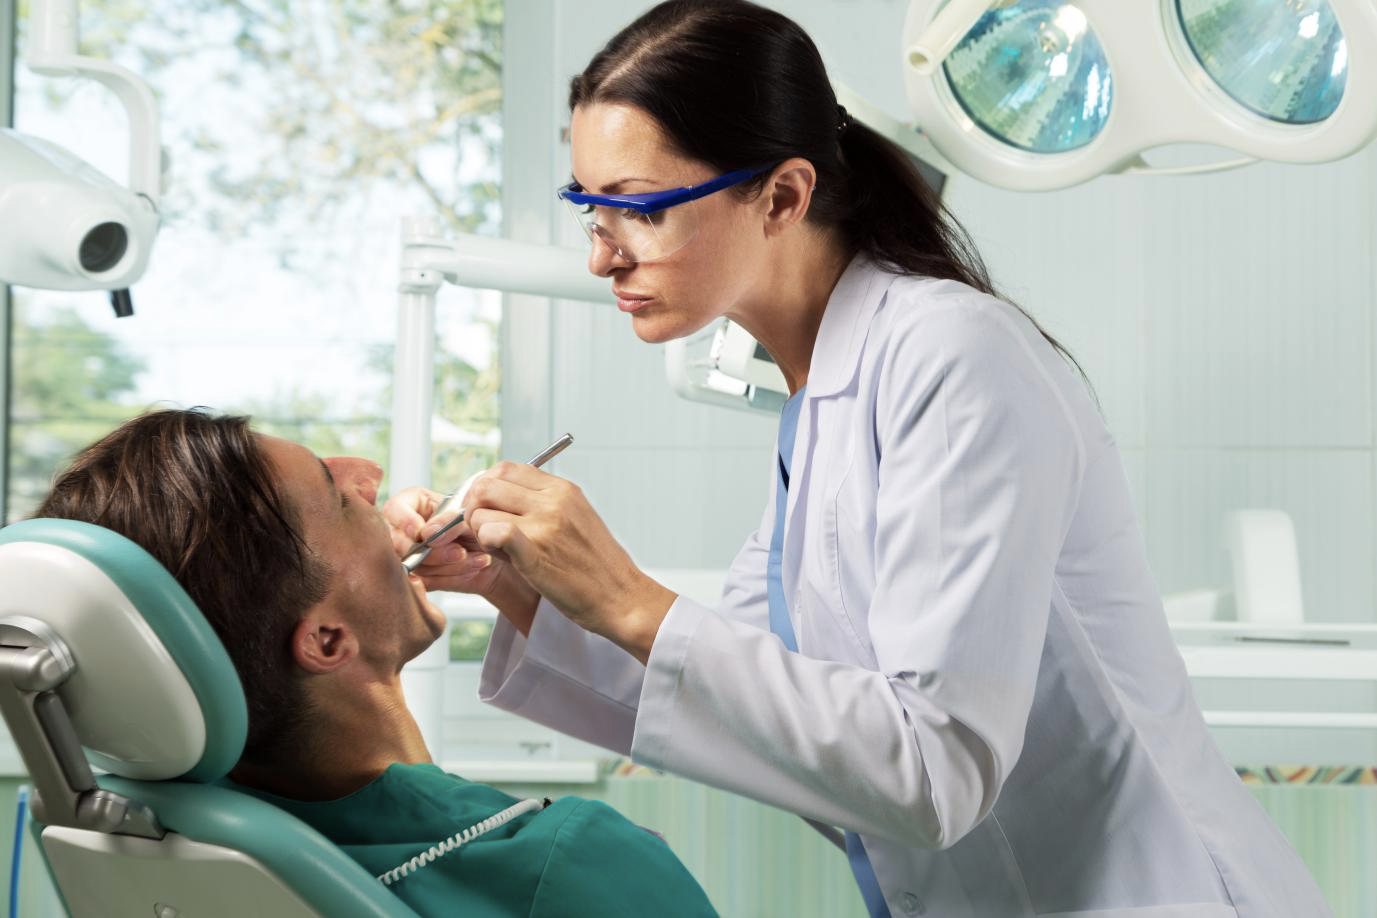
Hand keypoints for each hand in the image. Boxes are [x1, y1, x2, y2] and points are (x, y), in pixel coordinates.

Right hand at [383, 485, 538, 631]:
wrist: (499, 553)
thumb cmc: (482, 525)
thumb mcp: (469, 517)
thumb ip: (446, 521)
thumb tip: (424, 534)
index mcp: (413, 505)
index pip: (394, 509)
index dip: (404, 520)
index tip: (421, 531)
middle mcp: (406, 530)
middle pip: (399, 542)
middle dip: (433, 551)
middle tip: (460, 552)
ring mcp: (410, 555)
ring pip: (414, 565)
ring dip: (448, 565)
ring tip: (477, 559)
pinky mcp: (419, 577)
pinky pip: (425, 583)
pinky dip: (451, 578)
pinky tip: (472, 570)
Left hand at [460, 462, 675, 662]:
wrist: (620, 597)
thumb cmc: (596, 565)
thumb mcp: (574, 518)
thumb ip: (539, 504)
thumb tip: (496, 500)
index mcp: (562, 489)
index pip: (505, 468)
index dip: (485, 486)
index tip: (484, 506)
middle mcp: (553, 501)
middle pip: (486, 485)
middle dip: (473, 508)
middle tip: (480, 530)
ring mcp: (545, 525)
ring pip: (481, 512)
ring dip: (479, 532)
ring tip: (497, 549)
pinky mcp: (536, 553)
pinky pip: (495, 532)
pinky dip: (486, 542)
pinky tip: (499, 555)